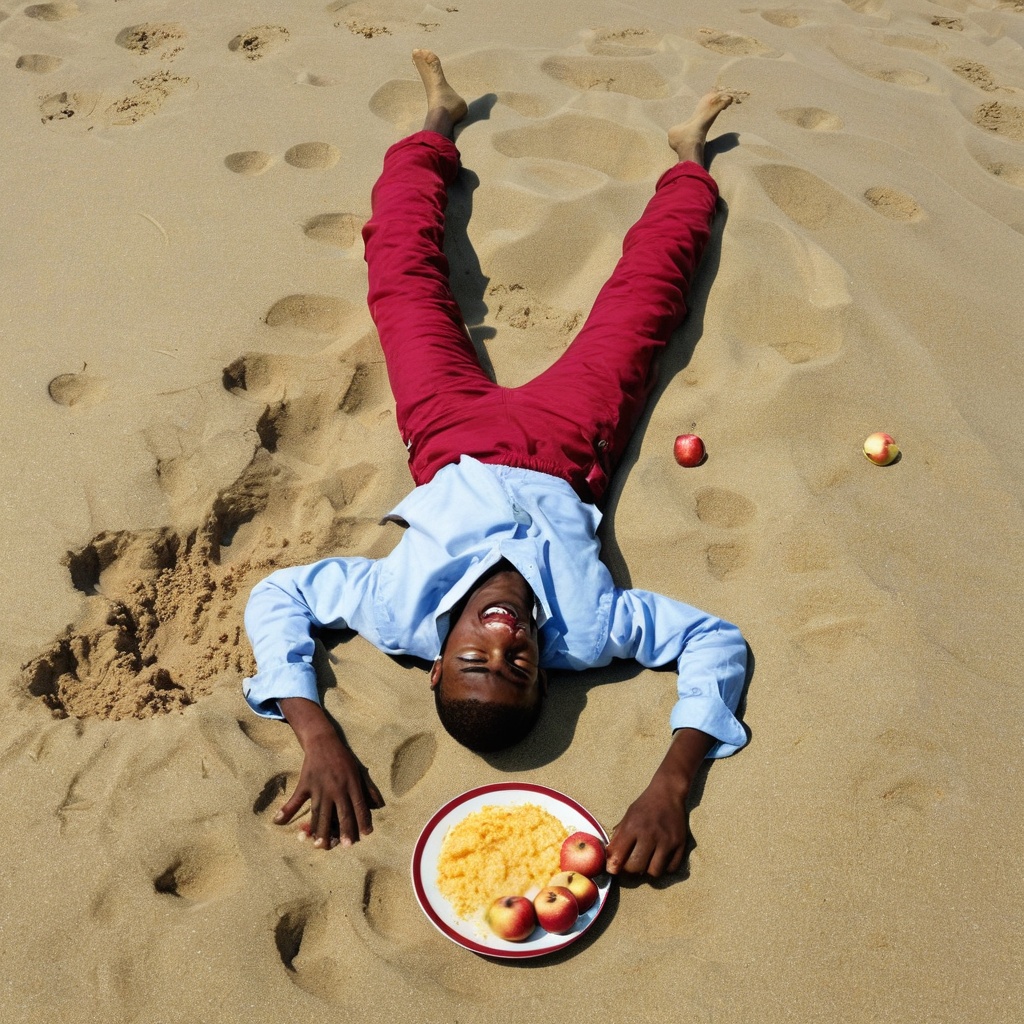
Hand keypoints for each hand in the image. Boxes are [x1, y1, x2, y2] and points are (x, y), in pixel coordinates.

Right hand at [276, 697, 383, 848]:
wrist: (323, 741)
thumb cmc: (343, 759)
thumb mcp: (358, 771)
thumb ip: (368, 789)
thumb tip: (379, 805)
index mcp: (351, 785)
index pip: (359, 806)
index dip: (362, 821)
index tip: (364, 835)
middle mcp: (337, 788)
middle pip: (340, 813)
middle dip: (343, 830)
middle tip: (344, 846)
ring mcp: (320, 788)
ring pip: (320, 813)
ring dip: (319, 829)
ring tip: (319, 845)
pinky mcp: (306, 785)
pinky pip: (295, 800)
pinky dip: (286, 810)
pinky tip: (278, 821)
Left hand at [605, 779, 688, 876]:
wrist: (668, 793)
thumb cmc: (644, 806)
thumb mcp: (627, 817)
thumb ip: (619, 838)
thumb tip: (611, 860)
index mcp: (632, 827)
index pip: (618, 857)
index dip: (613, 867)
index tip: (613, 869)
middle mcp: (650, 834)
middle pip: (636, 867)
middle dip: (630, 870)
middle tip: (631, 864)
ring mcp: (667, 840)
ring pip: (654, 872)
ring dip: (648, 870)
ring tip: (647, 861)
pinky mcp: (681, 844)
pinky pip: (671, 868)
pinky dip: (665, 867)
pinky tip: (661, 858)